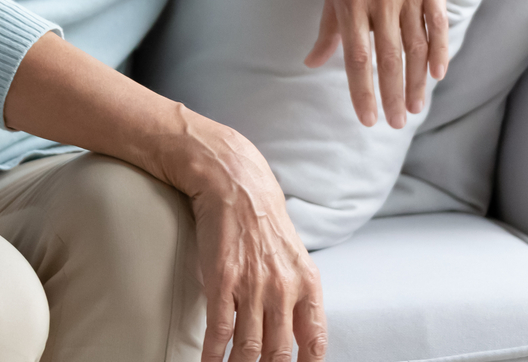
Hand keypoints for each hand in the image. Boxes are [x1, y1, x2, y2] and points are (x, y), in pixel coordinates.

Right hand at [183, 117, 326, 361]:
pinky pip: (219, 331)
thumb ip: (297, 296)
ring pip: (249, 349)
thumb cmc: (262, 222)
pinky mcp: (221, 281)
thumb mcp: (293, 259)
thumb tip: (297, 336)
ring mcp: (252, 287)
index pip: (315, 343)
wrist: (234, 183)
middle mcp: (283, 290)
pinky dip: (213, 355)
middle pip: (279, 354)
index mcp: (307, 285)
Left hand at [305, 0, 446, 127]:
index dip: (362, 91)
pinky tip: (437, 76)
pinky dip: (439, 52)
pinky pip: (437, 26)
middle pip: (389, 59)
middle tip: (395, 124)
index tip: (366, 119)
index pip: (357, 57)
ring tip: (414, 109)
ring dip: (415, 83)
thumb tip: (314, 62)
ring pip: (415, 48)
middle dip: (391, 96)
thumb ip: (327, 26)